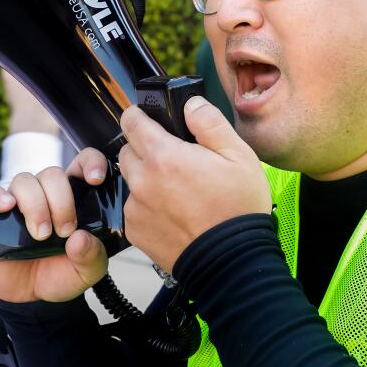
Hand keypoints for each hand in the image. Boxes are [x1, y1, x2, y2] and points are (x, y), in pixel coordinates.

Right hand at [0, 150, 109, 303]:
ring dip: (35, 205)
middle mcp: (45, 193)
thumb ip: (92, 256)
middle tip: (64, 231)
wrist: (30, 297)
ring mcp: (18, 202)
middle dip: (61, 201)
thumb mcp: (87, 271)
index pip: (82, 163)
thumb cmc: (61, 273)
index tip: (96, 179)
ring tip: (41, 234)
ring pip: (24, 181)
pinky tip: (6, 208)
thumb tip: (79, 239)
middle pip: (52, 174)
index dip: (91, 162)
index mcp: (73, 197)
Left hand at [117, 97, 271, 272]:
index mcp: (165, 156)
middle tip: (174, 158)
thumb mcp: (238, 155)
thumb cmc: (238, 208)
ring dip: (147, 178)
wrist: (232, 262)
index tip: (147, 118)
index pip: (132, 122)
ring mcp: (136, 209)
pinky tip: (174, 212)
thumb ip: (209, 122)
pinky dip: (148, 205)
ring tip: (177, 190)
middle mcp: (143, 181)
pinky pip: (134, 208)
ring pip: (131, 180)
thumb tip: (190, 104)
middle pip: (127, 150)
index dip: (139, 115)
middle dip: (145, 148)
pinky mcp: (136, 232)